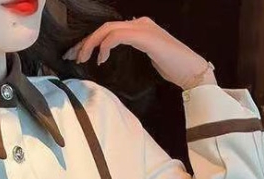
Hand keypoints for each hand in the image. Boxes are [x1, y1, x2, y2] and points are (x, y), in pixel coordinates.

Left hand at [61, 16, 216, 89]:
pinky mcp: (145, 36)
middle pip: (104, 27)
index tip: (76, 56)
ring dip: (91, 44)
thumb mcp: (144, 60)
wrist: (191, 71)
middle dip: (84, 42)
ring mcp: (142, 28)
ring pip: (107, 29)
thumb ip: (131, 53)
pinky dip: (105, 46)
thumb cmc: (171, 69)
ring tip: (83, 59)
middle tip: (72, 57)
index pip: (108, 30)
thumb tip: (110, 57)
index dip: (89, 42)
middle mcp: (140, 23)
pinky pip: (117, 36)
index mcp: (139, 28)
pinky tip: (101, 59)